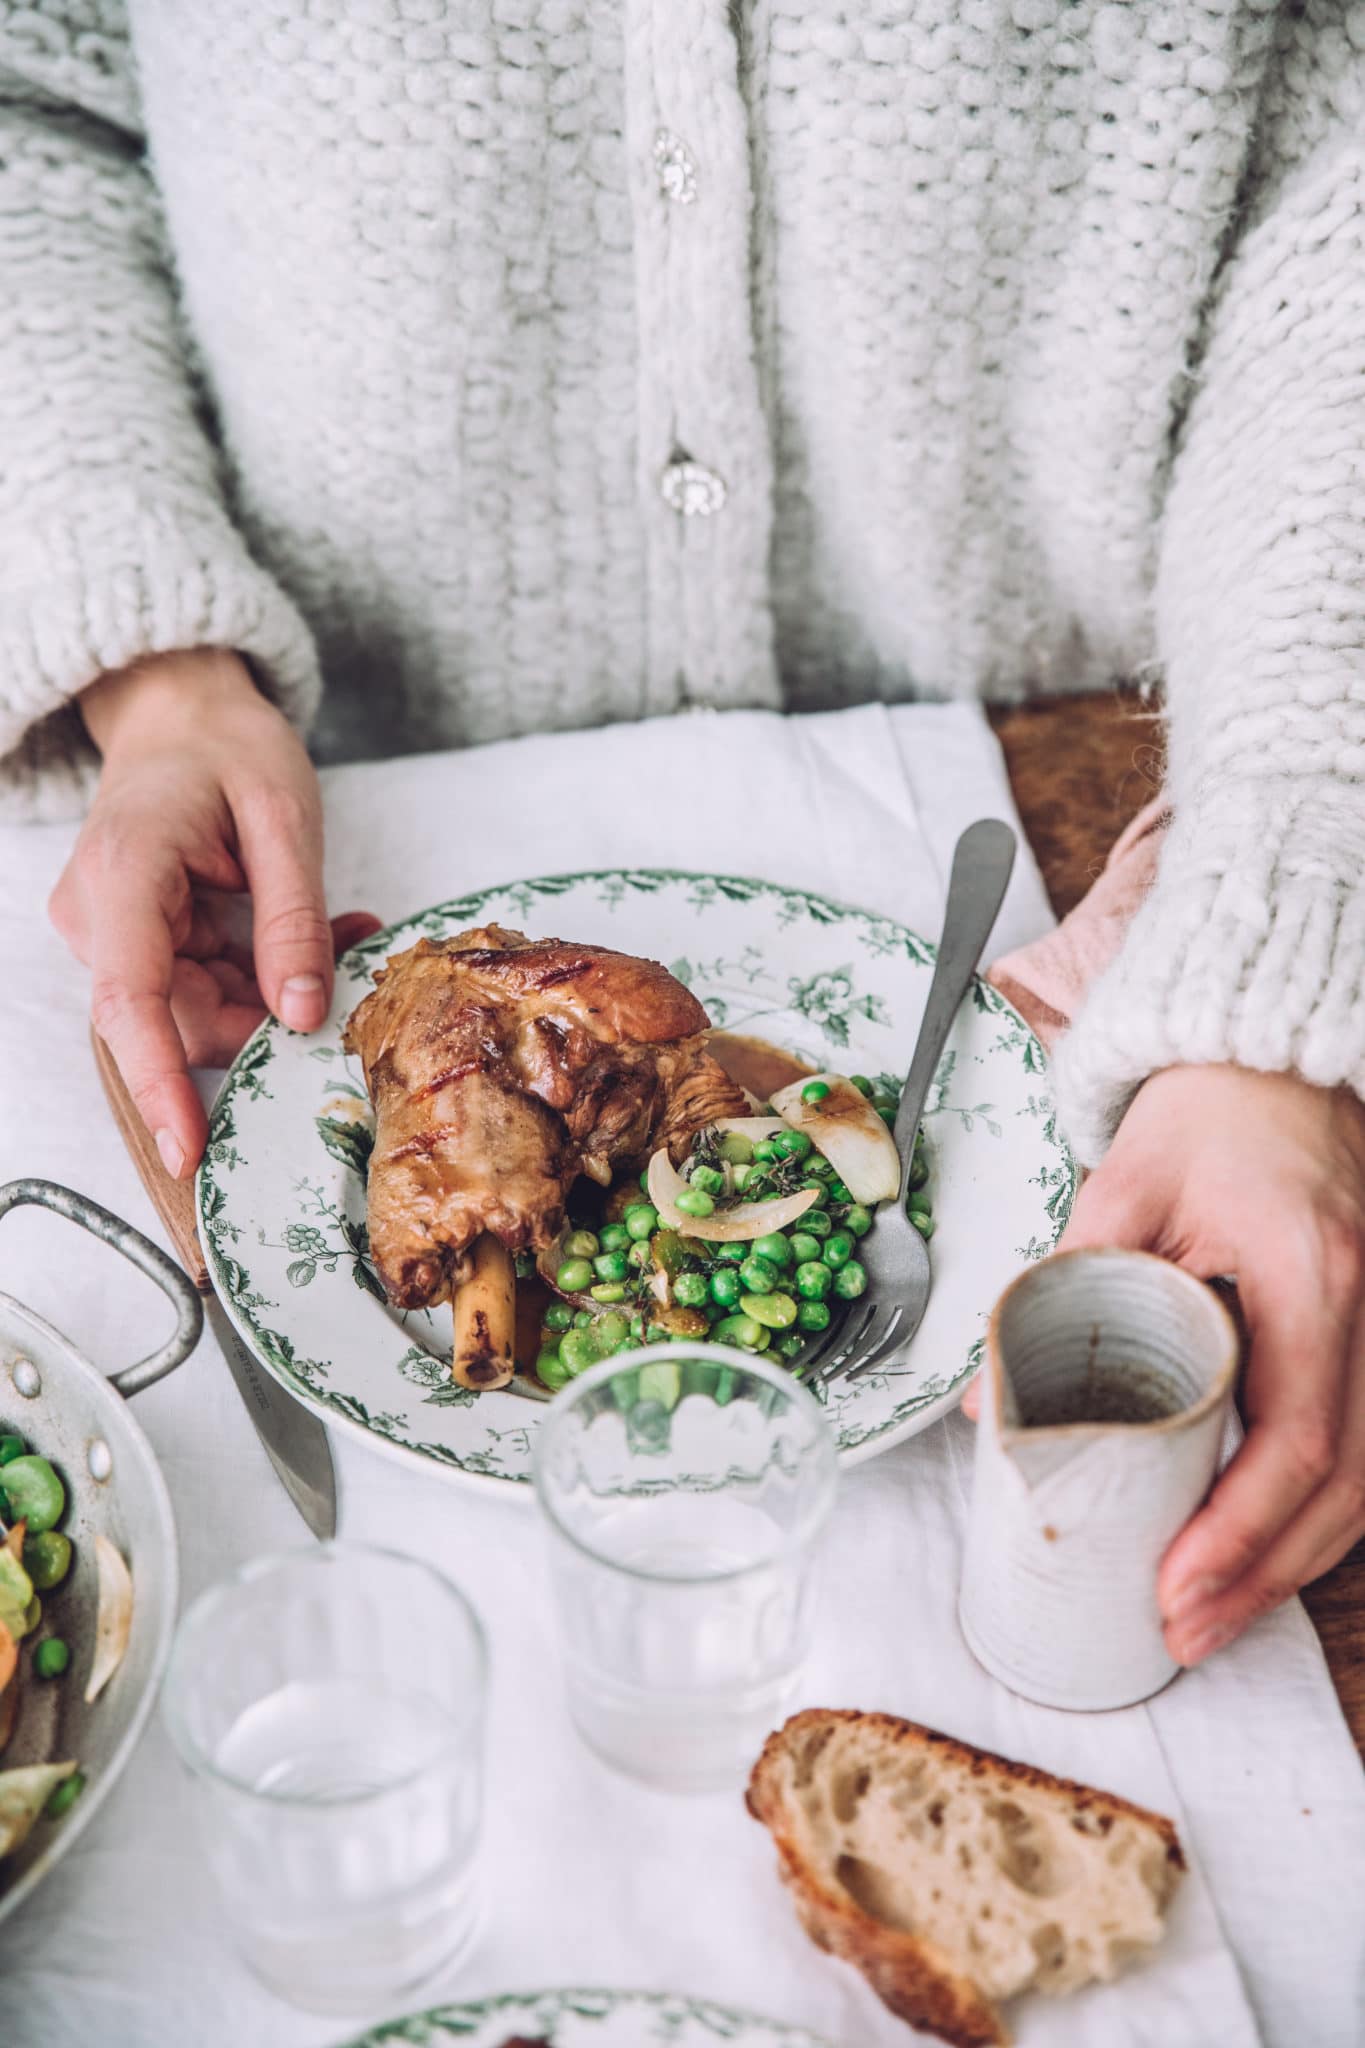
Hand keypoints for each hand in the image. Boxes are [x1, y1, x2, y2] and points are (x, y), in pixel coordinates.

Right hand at [51, 649, 379, 1177]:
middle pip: (179, 1017)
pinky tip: (315, 933)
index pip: (132, 1002)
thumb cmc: (229, 745)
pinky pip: (203, 986)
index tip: (188, 1147)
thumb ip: (294, 920)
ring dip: (273, 992)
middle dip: (266, 1016)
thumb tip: (303, 1016)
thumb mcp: (285, 819)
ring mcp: (113, 931)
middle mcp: (100, 914)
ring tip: (342, 931)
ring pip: (198, 1009)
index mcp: (126, 875)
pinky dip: (261, 974)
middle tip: (349, 958)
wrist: (181, 711)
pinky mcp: (137, 940)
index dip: (161, 1082)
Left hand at [964, 1066, 1364, 1663]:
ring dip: (1299, 1559)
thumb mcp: (1121, 1186)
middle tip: (1185, 1631)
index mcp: (1310, 1275)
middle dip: (1267, 1574)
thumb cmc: (1206, 1112)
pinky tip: (1270, 1554)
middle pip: (1349, 1484)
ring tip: (1216, 1616)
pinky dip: (1327, 1513)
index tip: (1177, 1587)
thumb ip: (1058, 1286)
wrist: (1276, 1058)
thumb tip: (988, 1408)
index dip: (1242, 1530)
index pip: (1296, 1438)